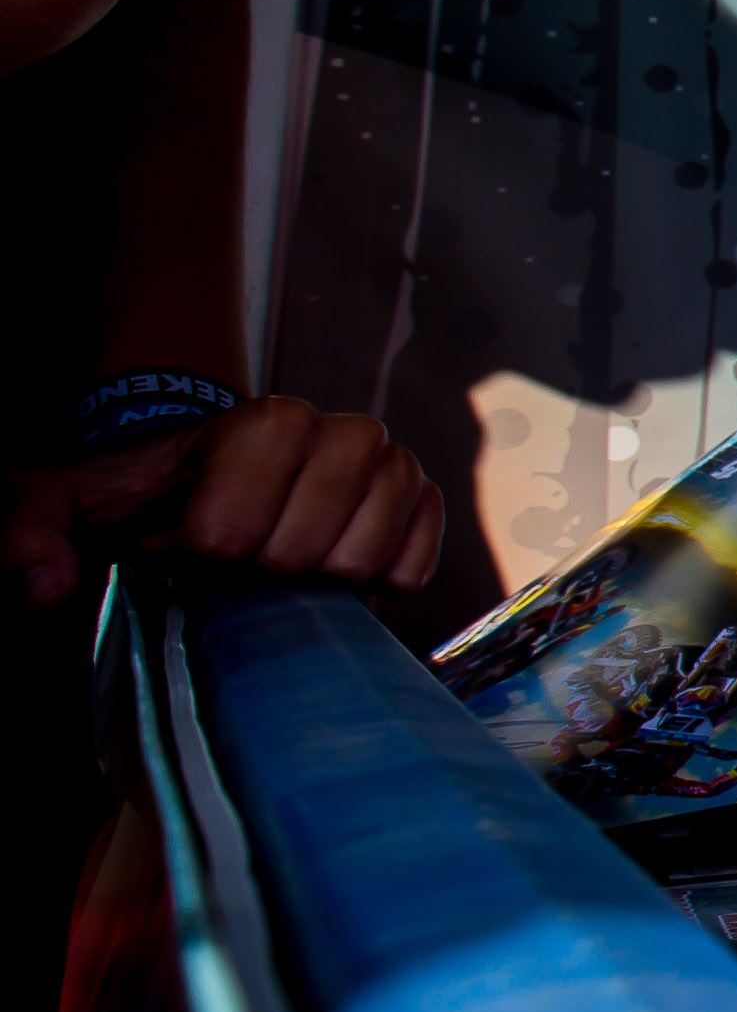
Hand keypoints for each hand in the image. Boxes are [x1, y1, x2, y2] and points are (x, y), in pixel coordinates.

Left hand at [5, 395, 443, 608]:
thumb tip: (44, 590)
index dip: (193, 558)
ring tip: (277, 567)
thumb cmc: (143, 495)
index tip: (176, 548)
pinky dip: (373, 587)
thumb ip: (27, 533)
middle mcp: (342, 433)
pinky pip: (412, 568)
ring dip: (310, 583)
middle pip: (297, 552)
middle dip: (252, 576)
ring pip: (361, 560)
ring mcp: (392, 467)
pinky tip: (328, 576)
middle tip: (230, 563)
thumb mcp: (59, 502)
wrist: (211, 483)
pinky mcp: (423, 505)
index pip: (229, 529)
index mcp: (263, 422)